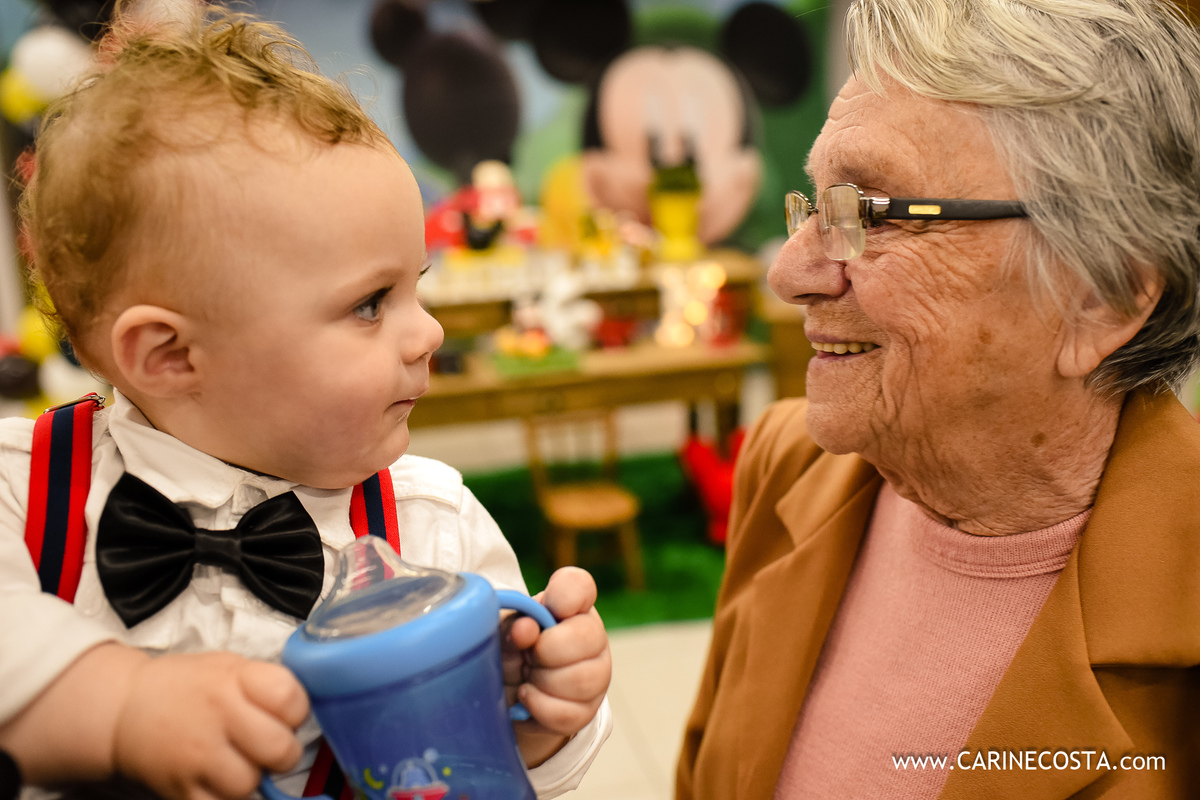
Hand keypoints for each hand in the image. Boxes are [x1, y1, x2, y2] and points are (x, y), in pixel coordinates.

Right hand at [114, 652, 308, 799]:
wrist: (126, 708)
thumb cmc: (187, 686)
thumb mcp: (229, 667)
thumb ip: (266, 685)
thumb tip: (305, 711)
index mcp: (235, 678)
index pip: (291, 698)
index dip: (297, 711)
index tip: (287, 715)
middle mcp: (217, 714)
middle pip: (279, 749)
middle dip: (282, 753)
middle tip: (268, 747)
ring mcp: (197, 755)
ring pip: (250, 784)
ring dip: (252, 779)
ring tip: (237, 763)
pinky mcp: (180, 789)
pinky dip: (226, 799)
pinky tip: (218, 782)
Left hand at [502, 567, 610, 767]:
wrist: (508, 699)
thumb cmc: (510, 652)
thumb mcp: (503, 632)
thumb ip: (513, 624)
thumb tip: (526, 628)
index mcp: (571, 607)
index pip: (580, 586)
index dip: (566, 594)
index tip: (550, 607)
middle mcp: (593, 637)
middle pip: (587, 637)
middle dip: (545, 650)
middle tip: (527, 655)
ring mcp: (595, 676)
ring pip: (580, 680)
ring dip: (541, 681)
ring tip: (527, 677)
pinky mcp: (586, 712)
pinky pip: (567, 713)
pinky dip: (539, 707)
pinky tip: (528, 697)